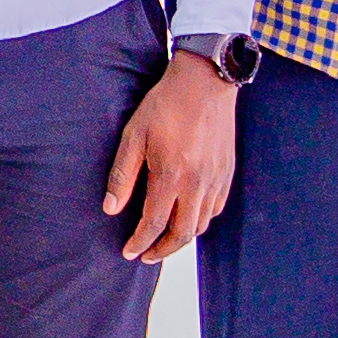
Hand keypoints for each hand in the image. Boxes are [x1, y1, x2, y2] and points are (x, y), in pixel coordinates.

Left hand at [101, 58, 237, 263]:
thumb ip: (122, 175)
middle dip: (162, 250)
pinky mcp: (227, 172)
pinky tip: (188, 218)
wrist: (205, 81)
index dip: (140, 243)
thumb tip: (110, 208)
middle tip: (145, 256)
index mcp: (171, 175)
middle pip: (182, 233)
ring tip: (164, 240)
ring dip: (182, 238)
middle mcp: (198, 183)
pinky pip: (216, 208)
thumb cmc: (165, 105)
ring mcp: (216, 179)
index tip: (129, 252)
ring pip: (202, 224)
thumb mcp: (133, 135)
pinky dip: (201, 220)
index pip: (154, 224)